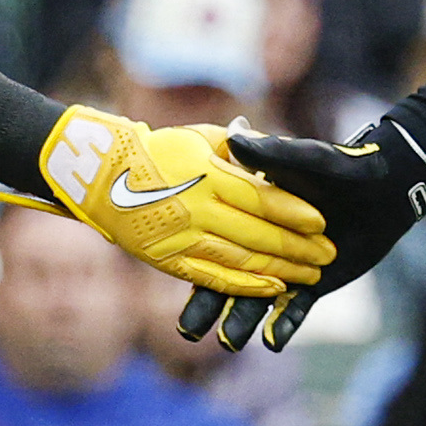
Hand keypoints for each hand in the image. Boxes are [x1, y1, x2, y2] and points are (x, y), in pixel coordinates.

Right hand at [33, 110, 330, 300]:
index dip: (292, 211)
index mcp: (208, 175)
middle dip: (297, 246)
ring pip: (241, 259)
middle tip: (327, 254)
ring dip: (280, 270)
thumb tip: (272, 148)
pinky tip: (273, 290)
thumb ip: (238, 145)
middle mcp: (197, 208)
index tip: (321, 221)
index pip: (261, 196)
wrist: (98, 176)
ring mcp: (182, 238)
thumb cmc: (157, 149)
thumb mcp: (199, 135)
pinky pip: (214, 278)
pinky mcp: (169, 261)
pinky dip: (246, 286)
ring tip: (310, 275)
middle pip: (257, 232)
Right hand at [176, 119, 425, 352]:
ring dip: (243, 320)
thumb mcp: (304, 157)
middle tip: (190, 331)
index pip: (216, 235)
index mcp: (248, 212)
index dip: (193, 250)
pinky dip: (285, 324)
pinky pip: (297, 309)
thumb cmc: (341, 164)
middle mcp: (262, 243)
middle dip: (211, 304)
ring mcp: (287, 267)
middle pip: (229, 276)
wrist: (385, 186)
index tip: (168, 267)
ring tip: (231, 341)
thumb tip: (236, 136)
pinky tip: (273, 342)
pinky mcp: (313, 285)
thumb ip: (270, 153)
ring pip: (258, 298)